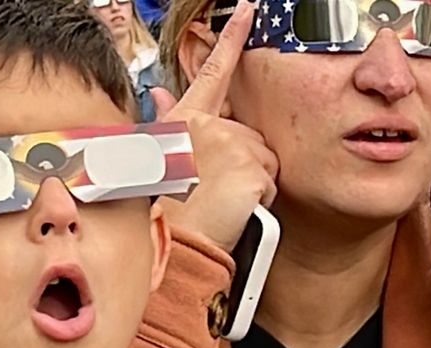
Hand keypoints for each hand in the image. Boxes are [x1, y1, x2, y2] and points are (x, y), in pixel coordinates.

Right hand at [149, 0, 278, 252]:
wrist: (176, 242)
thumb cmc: (168, 208)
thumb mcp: (163, 159)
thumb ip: (167, 121)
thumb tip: (160, 94)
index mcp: (185, 120)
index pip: (213, 71)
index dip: (231, 39)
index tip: (246, 12)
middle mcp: (207, 125)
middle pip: (250, 136)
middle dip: (245, 164)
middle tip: (216, 189)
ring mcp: (231, 143)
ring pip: (264, 161)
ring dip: (253, 184)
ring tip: (223, 200)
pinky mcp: (251, 167)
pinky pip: (270, 185)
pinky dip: (260, 201)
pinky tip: (236, 208)